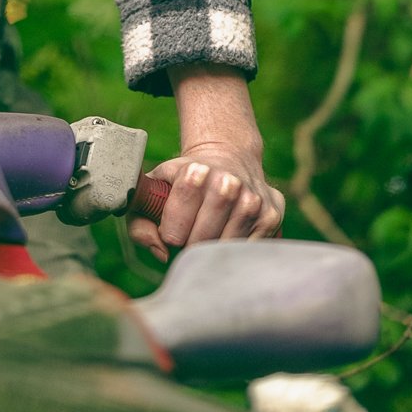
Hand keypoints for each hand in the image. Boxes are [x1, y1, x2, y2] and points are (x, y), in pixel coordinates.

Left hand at [125, 140, 283, 262]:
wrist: (227, 157)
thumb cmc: (182, 182)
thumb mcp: (153, 192)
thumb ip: (141, 225)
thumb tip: (162, 254)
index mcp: (193, 173)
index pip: (174, 232)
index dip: (169, 236)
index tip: (171, 227)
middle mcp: (228, 183)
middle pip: (200, 243)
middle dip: (190, 246)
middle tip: (189, 234)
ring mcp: (252, 200)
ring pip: (224, 249)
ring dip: (212, 250)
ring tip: (207, 234)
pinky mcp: (271, 215)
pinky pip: (246, 251)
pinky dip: (234, 251)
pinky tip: (227, 234)